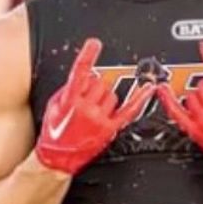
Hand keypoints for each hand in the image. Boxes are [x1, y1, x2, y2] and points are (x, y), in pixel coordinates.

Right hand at [36, 38, 153, 174]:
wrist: (57, 159)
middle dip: (94, 88)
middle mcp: (86, 108)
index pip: (80, 72)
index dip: (87, 56)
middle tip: (86, 101)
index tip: (94, 44)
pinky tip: (148, 88)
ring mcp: (99, 119)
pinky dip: (140, 98)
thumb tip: (83, 77)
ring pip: (112, 94)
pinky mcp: (110, 129)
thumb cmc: (54, 133)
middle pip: (100, 83)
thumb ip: (67, 89)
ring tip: (94, 111)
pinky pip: (129, 110)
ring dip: (105, 98)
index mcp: (70, 100)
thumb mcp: (53, 106)